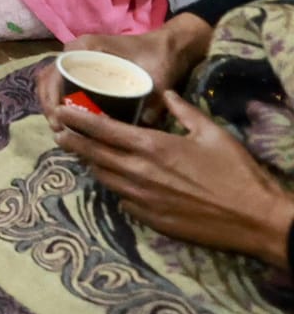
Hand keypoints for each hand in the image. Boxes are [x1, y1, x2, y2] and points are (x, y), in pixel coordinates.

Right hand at [36, 16, 213, 128]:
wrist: (170, 46)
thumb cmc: (160, 57)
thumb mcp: (157, 80)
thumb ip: (151, 106)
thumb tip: (136, 134)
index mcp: (86, 48)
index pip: (55, 72)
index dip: (52, 99)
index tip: (60, 122)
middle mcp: (76, 51)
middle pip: (48, 79)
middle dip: (49, 106)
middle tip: (59, 130)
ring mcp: (78, 59)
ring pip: (52, 82)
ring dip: (52, 104)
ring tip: (63, 128)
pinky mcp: (85, 67)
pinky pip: (63, 83)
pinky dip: (60, 100)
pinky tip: (70, 119)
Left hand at [54, 91, 293, 268]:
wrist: (254, 219)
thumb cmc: (236, 172)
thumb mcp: (212, 132)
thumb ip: (184, 110)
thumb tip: (165, 94)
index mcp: (151, 146)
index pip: (101, 129)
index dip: (76, 119)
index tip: (59, 111)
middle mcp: (138, 172)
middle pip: (93, 154)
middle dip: (72, 140)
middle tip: (58, 131)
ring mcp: (141, 199)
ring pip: (103, 177)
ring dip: (91, 163)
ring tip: (81, 152)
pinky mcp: (149, 219)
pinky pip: (121, 199)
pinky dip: (115, 186)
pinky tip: (116, 180)